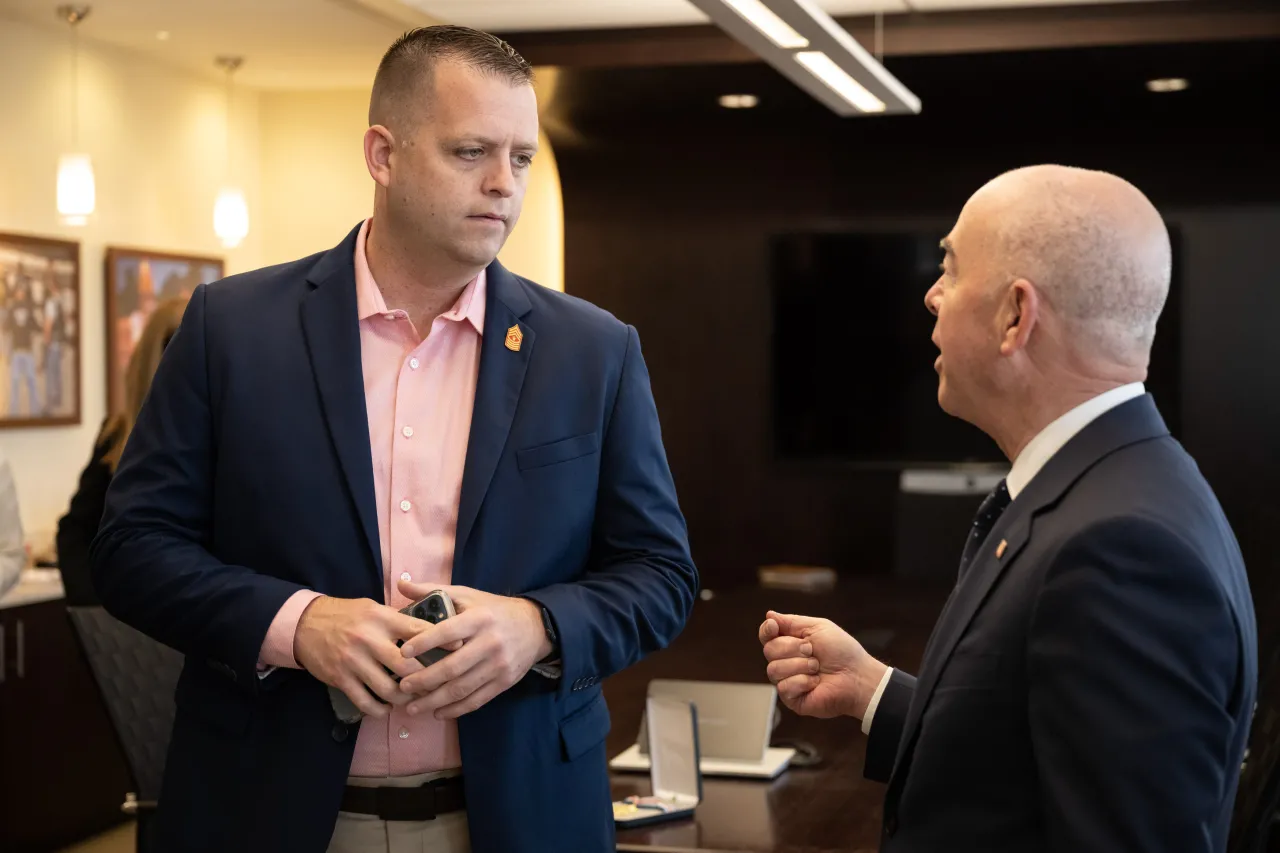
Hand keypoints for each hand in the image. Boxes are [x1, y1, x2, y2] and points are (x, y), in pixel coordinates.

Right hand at [294, 596, 428, 718]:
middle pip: (407, 667)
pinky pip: (366, 702)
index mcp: (381, 619)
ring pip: (389, 689)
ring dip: (405, 698)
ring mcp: (354, 662)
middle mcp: (369, 640)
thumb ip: (398, 621)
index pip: (418, 630)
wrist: (305, 625)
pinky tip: (388, 707)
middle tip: (437, 685)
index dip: (441, 641)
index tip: (459, 650)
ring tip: (413, 698)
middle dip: (426, 679)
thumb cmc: (347, 615)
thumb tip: (431, 631)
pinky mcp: (341, 679)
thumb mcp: (374, 609)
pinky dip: (381, 709)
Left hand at [396, 578, 551, 719]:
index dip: (424, 642)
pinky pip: (477, 700)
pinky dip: (455, 709)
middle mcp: (490, 643)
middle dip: (424, 680)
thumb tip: (401, 583)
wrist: (535, 627)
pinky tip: (438, 712)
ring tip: (412, 707)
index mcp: (479, 618)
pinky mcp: (504, 682)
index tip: (402, 652)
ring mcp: (499, 665)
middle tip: (402, 687)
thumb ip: (434, 591)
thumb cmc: (493, 610)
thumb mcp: (468, 595)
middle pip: (452, 667)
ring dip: (434, 700)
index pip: (448, 632)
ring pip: (462, 688)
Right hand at [759, 610, 886, 719]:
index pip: (766, 636)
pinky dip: (802, 682)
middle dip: (792, 648)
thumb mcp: (818, 628)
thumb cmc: (842, 651)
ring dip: (800, 665)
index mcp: (790, 643)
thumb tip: (769, 615)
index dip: (766, 630)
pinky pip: (783, 687)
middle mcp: (786, 662)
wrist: (856, 676)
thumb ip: (791, 622)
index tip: (774, 627)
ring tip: (817, 668)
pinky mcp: (792, 699)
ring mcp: (787, 681)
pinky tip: (816, 683)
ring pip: (774, 669)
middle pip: (769, 650)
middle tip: (812, 651)